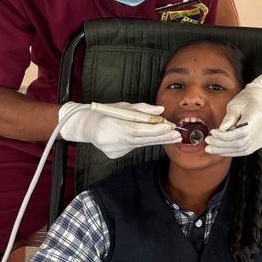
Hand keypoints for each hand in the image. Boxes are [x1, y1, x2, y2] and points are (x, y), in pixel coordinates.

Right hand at [58, 102, 180, 158]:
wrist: (85, 126)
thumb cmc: (104, 112)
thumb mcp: (121, 106)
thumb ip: (141, 109)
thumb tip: (160, 110)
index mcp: (109, 125)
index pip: (135, 129)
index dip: (152, 129)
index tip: (167, 126)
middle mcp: (110, 140)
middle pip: (141, 139)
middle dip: (161, 137)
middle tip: (177, 134)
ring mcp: (112, 150)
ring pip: (140, 144)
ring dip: (157, 140)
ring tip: (173, 137)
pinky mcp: (115, 155)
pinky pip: (133, 147)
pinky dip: (144, 141)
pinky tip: (154, 138)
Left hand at [205, 67, 261, 156]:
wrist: (259, 101)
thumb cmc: (247, 100)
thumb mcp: (235, 105)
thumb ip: (229, 118)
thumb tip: (222, 130)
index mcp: (256, 116)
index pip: (241, 132)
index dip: (225, 136)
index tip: (213, 133)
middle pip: (241, 143)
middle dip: (222, 145)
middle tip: (209, 143)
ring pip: (243, 149)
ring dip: (225, 151)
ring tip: (212, 149)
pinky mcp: (261, 141)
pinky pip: (246, 151)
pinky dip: (233, 152)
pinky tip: (223, 150)